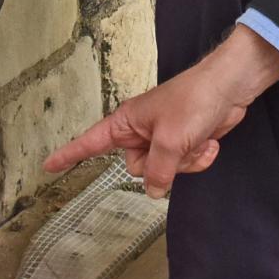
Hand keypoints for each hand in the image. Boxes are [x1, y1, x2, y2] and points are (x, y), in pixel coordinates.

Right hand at [44, 26, 278, 197]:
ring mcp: (164, 137)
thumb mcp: (170, 140)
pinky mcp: (185, 142)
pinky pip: (185, 166)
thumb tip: (152, 191)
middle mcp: (141, 131)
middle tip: (176, 144)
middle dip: (160, 165)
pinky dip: (200, 158)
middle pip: (137, 167)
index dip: (69, 155)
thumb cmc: (194, 100)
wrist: (230, 87)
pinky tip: (210, 141)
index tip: (48, 166)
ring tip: (197, 140)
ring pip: (164, 171)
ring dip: (185, 162)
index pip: (90, 142)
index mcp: (127, 122)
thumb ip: (157, 171)